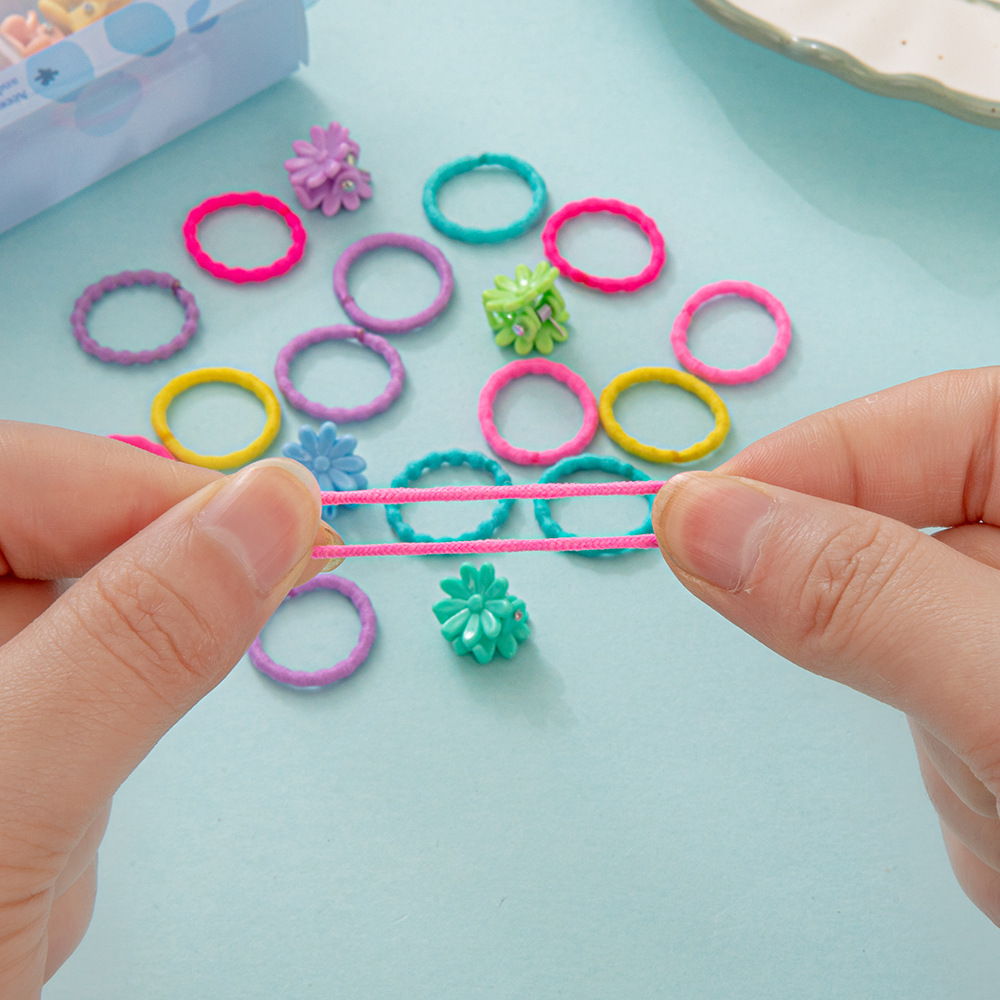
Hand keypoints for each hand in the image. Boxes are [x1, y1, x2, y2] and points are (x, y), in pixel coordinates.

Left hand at [0, 422, 336, 998]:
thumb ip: (142, 641)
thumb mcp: (12, 801)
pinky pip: (58, 719)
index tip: (285, 532)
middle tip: (116, 741)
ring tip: (38, 846)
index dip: (158, 493)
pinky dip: (74, 785)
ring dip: (95, 738)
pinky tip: (28, 867)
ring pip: (68, 650)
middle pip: (50, 555)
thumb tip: (278, 506)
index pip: (23, 472)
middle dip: (120, 648)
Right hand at [652, 367, 999, 924]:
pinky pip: (912, 659)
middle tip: (758, 607)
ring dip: (867, 643)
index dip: (807, 460)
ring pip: (894, 587)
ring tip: (924, 716)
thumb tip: (697, 518)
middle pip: (902, 501)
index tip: (697, 518)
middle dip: (831, 561)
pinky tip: (958, 761)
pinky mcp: (993, 683)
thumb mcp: (999, 688)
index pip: (931, 421)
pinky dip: (903, 705)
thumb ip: (857, 593)